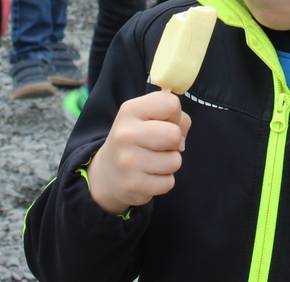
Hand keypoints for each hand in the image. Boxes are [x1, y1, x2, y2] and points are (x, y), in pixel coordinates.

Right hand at [85, 90, 192, 214]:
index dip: (175, 115)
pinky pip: (168, 182)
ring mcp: (128, 161)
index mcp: (130, 110)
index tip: (163, 123)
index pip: (171, 104)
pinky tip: (148, 175)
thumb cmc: (137, 139)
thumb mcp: (148, 118)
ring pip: (175, 161)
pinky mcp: (133, 185)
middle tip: (160, 145)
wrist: (107, 174)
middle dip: (174, 142)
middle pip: (174, 134)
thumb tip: (181, 139)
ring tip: (152, 161)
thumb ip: (174, 117)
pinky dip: (163, 181)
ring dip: (170, 163)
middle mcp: (125, 134)